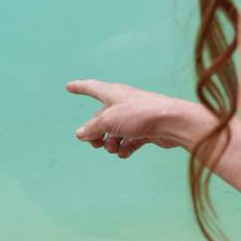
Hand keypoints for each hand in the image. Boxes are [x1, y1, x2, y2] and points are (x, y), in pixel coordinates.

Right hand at [67, 80, 195, 158]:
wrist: (172, 122)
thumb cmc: (140, 115)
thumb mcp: (108, 121)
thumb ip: (92, 128)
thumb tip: (80, 134)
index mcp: (113, 93)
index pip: (91, 88)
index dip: (79, 87)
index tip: (69, 87)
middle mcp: (123, 103)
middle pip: (101, 117)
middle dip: (95, 132)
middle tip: (94, 144)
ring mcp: (135, 116)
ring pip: (115, 131)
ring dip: (109, 142)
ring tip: (112, 148)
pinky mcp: (146, 129)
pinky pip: (129, 140)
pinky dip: (124, 147)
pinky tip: (123, 153)